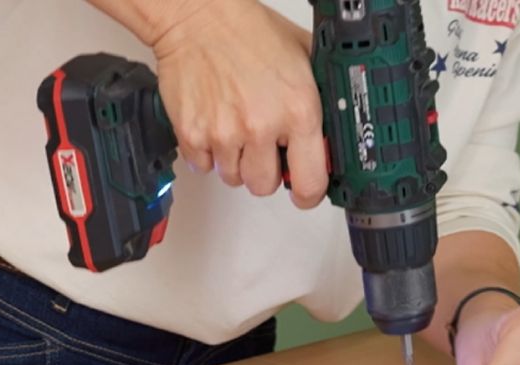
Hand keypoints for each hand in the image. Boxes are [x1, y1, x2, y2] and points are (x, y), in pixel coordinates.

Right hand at [150, 0, 326, 206]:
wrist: (197, 17)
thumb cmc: (248, 33)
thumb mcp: (303, 59)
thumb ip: (317, 102)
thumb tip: (326, 138)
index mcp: (298, 111)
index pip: (310, 182)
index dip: (308, 192)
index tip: (303, 191)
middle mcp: (261, 126)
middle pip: (264, 186)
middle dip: (265, 171)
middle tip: (262, 146)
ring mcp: (224, 133)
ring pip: (233, 178)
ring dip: (235, 161)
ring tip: (235, 127)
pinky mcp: (192, 134)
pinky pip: (203, 166)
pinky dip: (208, 152)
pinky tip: (215, 124)